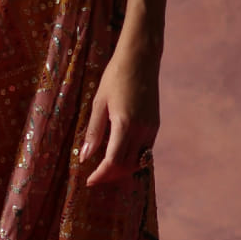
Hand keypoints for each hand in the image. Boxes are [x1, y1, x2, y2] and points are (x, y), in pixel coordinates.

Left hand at [79, 38, 159, 187]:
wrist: (141, 59)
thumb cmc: (115, 76)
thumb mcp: (99, 103)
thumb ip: (93, 132)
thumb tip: (84, 157)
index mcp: (124, 125)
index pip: (113, 161)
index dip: (101, 174)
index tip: (89, 180)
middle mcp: (141, 130)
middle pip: (126, 165)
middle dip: (110, 176)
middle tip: (95, 177)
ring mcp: (151, 128)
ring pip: (137, 160)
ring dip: (122, 169)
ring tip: (105, 169)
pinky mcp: (155, 125)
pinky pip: (144, 150)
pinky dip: (131, 158)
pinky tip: (119, 155)